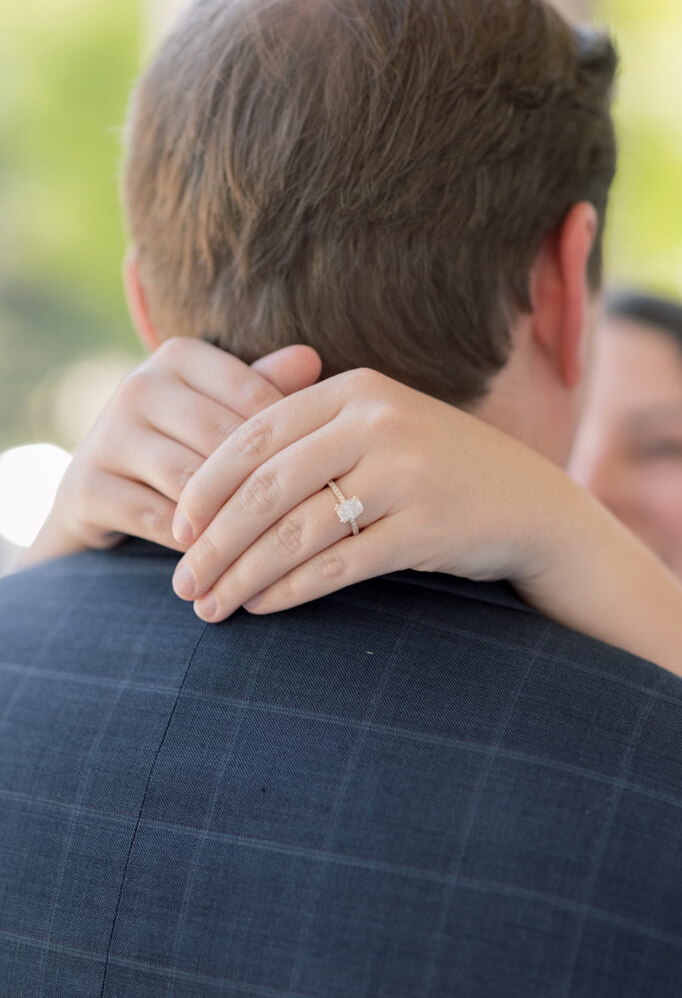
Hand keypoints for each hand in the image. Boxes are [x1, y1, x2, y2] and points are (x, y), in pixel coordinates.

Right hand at [27, 338, 321, 562]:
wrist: (100, 493)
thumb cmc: (185, 446)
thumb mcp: (224, 413)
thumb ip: (265, 389)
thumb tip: (311, 359)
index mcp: (179, 357)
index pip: (254, 397)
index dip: (297, 443)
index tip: (334, 479)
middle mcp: (139, 386)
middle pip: (224, 442)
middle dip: (268, 489)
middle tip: (319, 523)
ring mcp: (107, 435)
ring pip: (192, 483)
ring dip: (235, 524)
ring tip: (280, 551)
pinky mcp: (86, 485)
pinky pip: (157, 520)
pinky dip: (196, 547)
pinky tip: (230, 565)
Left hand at [170, 368, 565, 620]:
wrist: (526, 502)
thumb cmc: (434, 467)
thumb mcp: (378, 430)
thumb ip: (312, 436)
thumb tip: (217, 484)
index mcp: (355, 391)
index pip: (256, 435)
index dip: (206, 484)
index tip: (174, 527)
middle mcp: (378, 424)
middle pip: (268, 487)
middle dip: (215, 540)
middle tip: (182, 581)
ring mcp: (406, 474)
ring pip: (298, 530)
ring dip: (244, 574)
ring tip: (210, 606)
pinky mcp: (426, 526)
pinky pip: (340, 564)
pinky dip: (292, 588)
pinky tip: (262, 606)